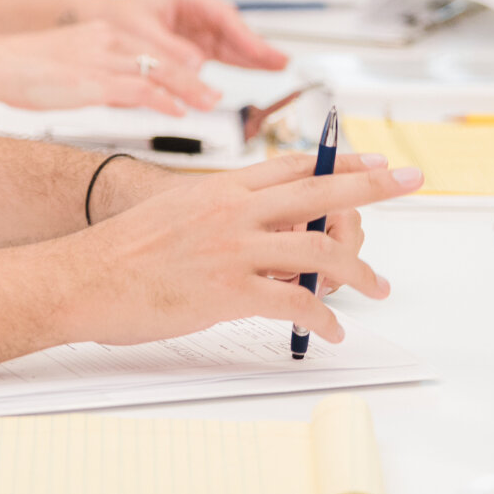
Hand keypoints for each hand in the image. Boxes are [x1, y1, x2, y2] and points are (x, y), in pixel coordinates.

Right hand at [0, 19, 220, 115]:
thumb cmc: (23, 70)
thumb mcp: (70, 66)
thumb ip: (99, 76)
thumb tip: (121, 94)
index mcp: (102, 33)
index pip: (151, 47)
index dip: (179, 63)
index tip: (198, 78)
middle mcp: (108, 41)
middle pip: (164, 57)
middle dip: (194, 77)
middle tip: (215, 94)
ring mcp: (102, 60)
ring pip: (159, 72)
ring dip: (189, 90)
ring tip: (210, 104)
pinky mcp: (93, 81)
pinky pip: (139, 89)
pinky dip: (163, 100)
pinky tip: (178, 112)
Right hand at [58, 152, 421, 347]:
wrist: (85, 276)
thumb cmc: (124, 251)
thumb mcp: (177, 212)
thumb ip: (223, 214)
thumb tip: (265, 229)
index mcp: (221, 188)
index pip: (293, 166)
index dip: (339, 163)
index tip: (371, 163)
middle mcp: (234, 211)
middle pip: (320, 193)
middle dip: (372, 188)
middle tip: (409, 182)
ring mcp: (234, 250)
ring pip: (320, 252)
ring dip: (360, 273)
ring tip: (377, 289)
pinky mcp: (230, 291)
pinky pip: (295, 304)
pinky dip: (323, 319)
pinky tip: (330, 330)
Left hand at [99, 0, 289, 72]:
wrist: (105, 26)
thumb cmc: (120, 21)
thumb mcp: (142, 34)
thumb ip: (169, 50)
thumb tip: (196, 64)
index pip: (223, 17)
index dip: (244, 36)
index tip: (260, 50)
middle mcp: (201, 9)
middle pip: (235, 30)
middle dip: (258, 46)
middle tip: (281, 60)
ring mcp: (204, 27)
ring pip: (236, 43)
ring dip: (256, 56)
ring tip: (280, 65)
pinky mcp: (202, 44)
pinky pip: (227, 54)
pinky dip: (243, 63)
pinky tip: (263, 68)